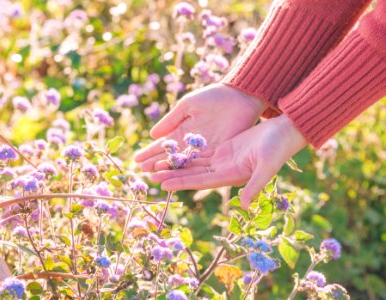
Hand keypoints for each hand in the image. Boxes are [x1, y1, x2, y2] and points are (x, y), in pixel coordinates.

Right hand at [134, 83, 265, 170]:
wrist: (238, 96)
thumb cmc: (212, 97)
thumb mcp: (187, 106)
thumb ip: (171, 119)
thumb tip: (152, 134)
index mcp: (182, 130)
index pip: (163, 144)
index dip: (150, 152)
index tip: (136, 159)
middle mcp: (191, 143)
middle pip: (171, 157)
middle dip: (156, 163)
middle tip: (141, 171)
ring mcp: (204, 150)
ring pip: (183, 163)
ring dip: (169, 170)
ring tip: (154, 176)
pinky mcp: (217, 153)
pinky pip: (200, 164)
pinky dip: (188, 170)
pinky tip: (176, 175)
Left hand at [149, 115, 307, 208]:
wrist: (284, 132)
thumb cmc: (278, 148)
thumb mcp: (267, 166)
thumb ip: (255, 185)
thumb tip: (245, 205)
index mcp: (232, 177)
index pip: (200, 182)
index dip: (182, 183)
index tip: (163, 185)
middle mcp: (224, 171)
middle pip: (193, 174)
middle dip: (173, 174)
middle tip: (151, 175)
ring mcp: (223, 160)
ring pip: (195, 163)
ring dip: (177, 164)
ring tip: (157, 164)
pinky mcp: (224, 148)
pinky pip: (201, 151)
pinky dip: (187, 152)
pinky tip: (174, 151)